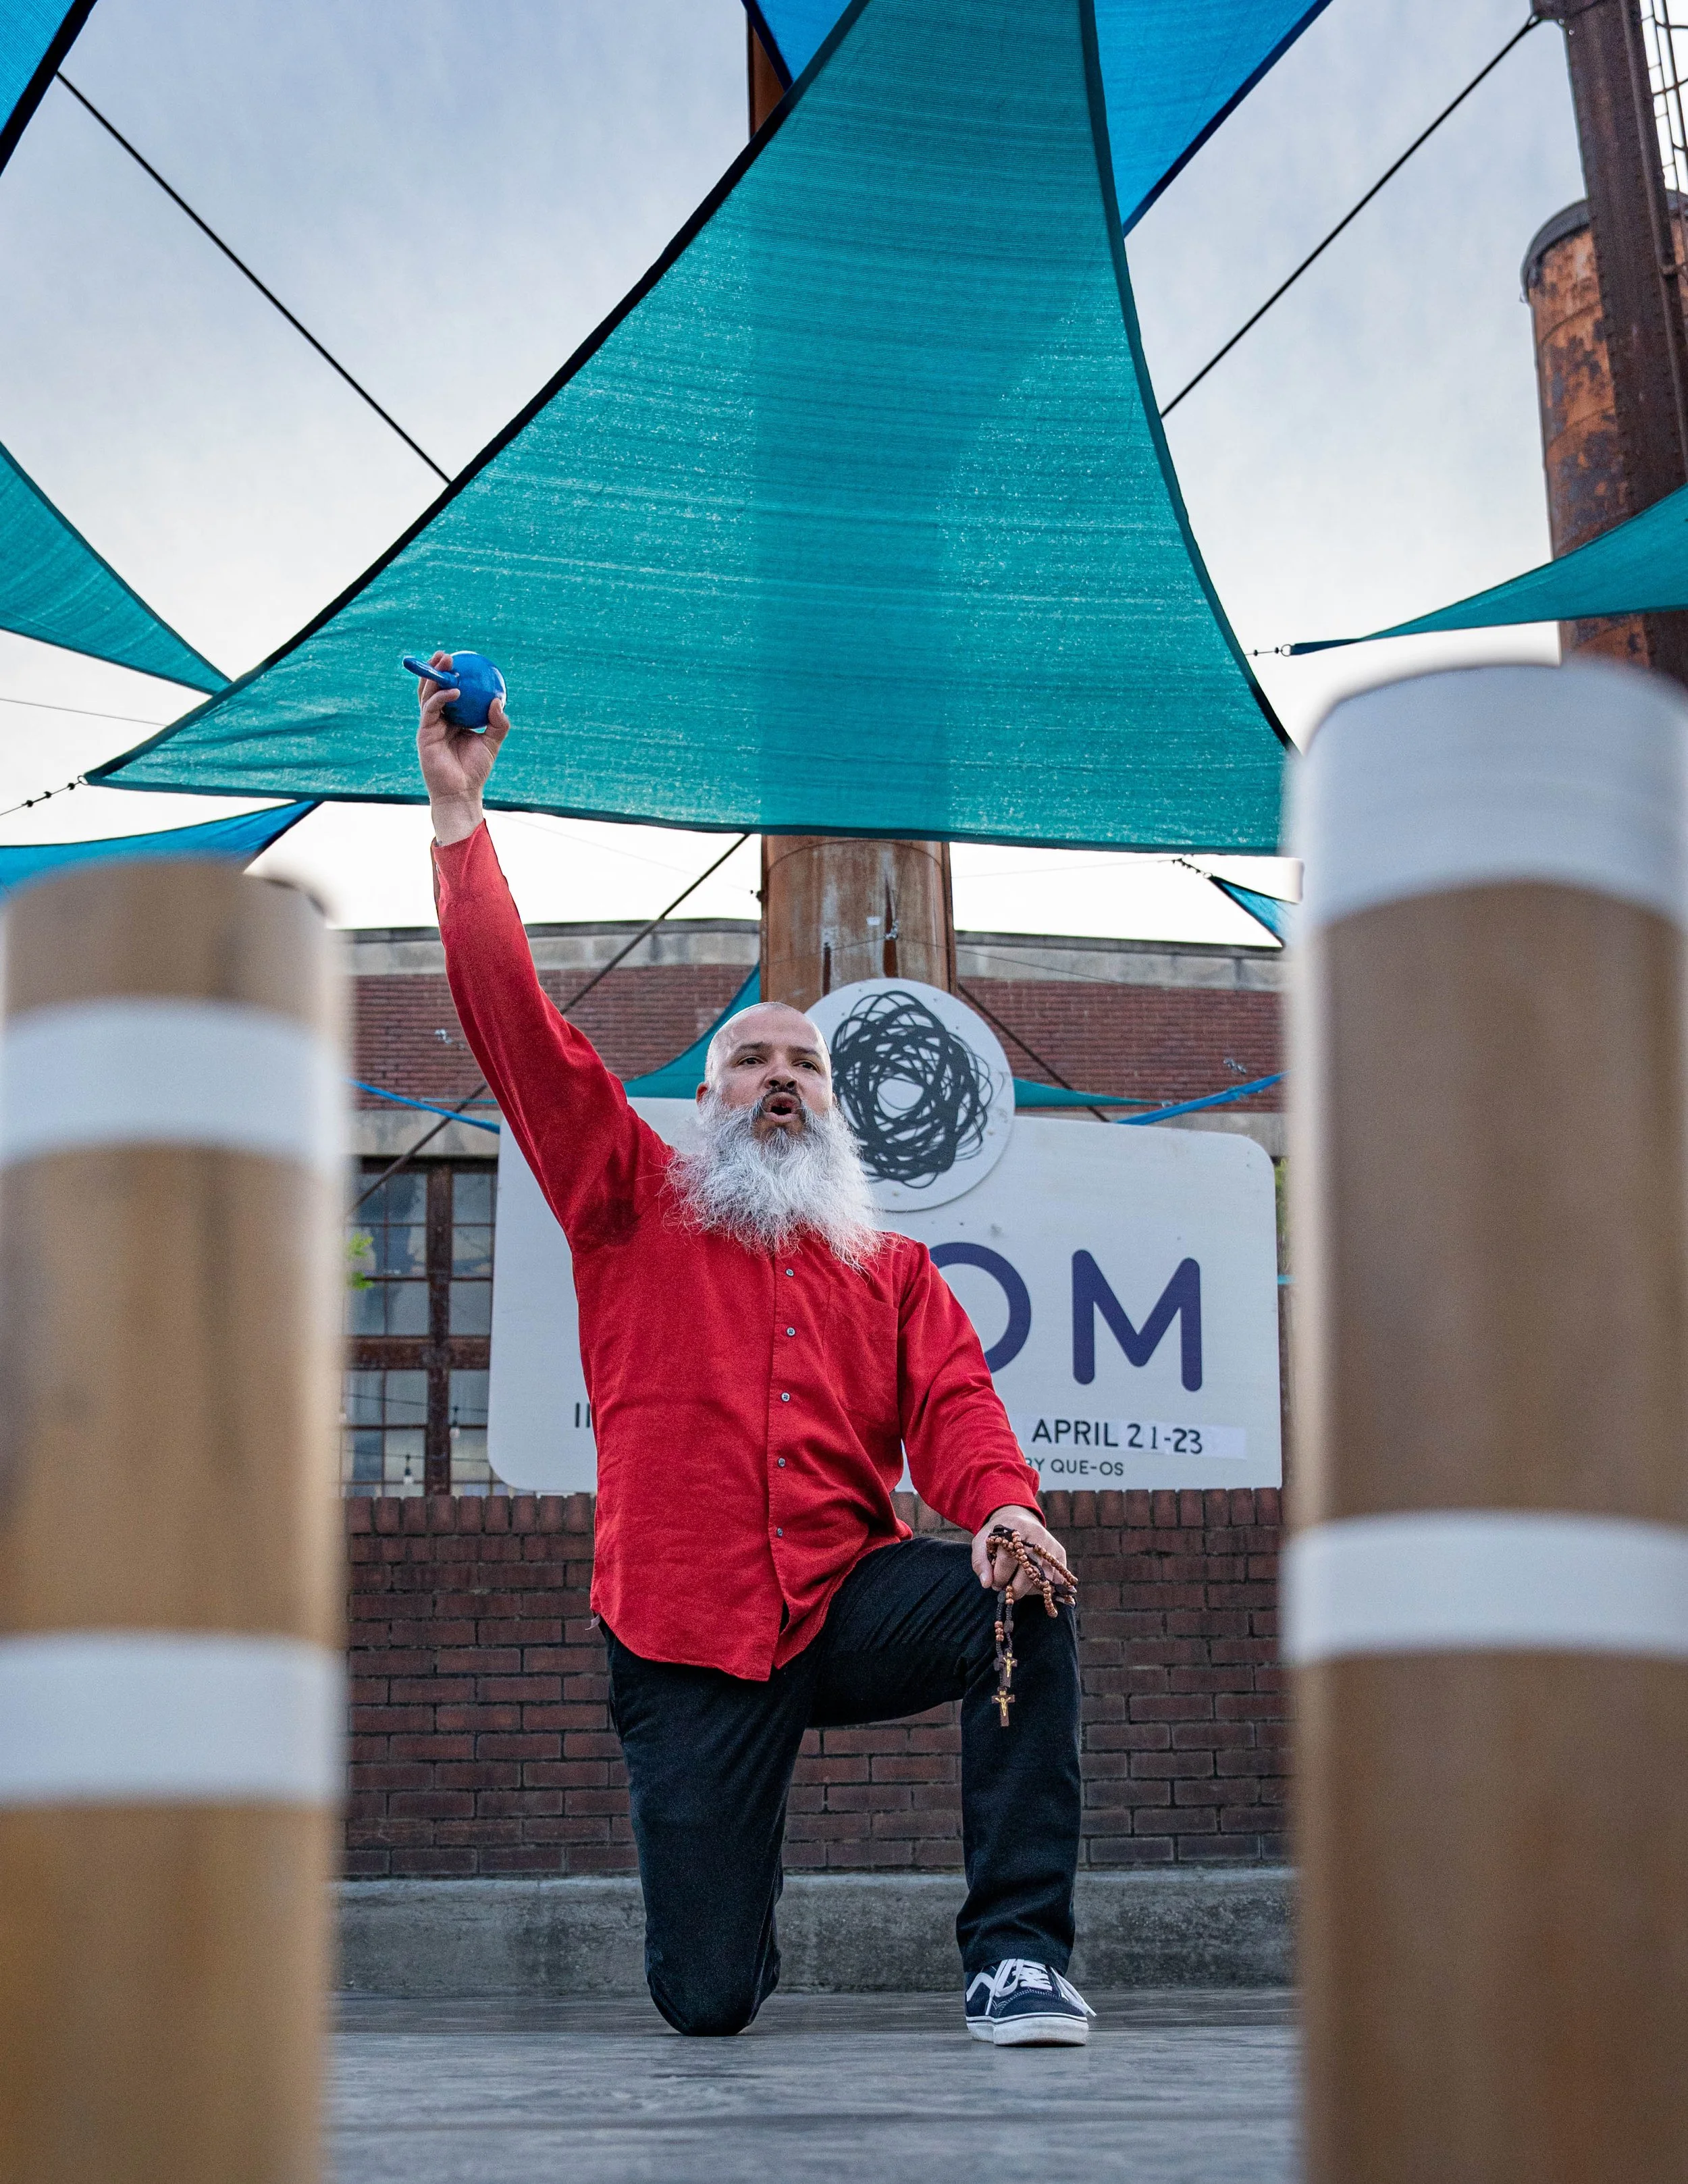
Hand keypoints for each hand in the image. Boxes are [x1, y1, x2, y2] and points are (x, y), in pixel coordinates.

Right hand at [416, 650, 510, 844]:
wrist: (461, 792)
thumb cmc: (475, 769)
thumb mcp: (492, 742)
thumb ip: (498, 723)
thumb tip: (498, 700)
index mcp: (451, 720)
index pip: (447, 692)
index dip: (449, 675)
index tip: (460, 660)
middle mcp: (437, 720)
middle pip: (433, 689)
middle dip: (435, 669)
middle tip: (446, 654)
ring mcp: (428, 726)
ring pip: (427, 695)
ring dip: (434, 676)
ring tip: (445, 662)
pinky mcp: (424, 733)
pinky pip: (430, 709)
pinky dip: (441, 697)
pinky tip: (454, 690)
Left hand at [971, 1505, 1070, 1600]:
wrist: (1020, 1520)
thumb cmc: (999, 1536)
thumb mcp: (982, 1542)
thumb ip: (980, 1562)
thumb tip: (986, 1584)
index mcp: (1014, 1527)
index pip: (1007, 1557)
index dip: (1000, 1576)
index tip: (994, 1584)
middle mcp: (1036, 1534)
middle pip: (1028, 1570)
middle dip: (1015, 1588)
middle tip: (1006, 1591)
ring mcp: (1050, 1544)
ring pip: (1043, 1578)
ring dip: (1028, 1590)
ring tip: (1018, 1586)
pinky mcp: (1060, 1553)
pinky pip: (1056, 1579)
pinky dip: (1043, 1588)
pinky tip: (1032, 1586)